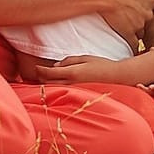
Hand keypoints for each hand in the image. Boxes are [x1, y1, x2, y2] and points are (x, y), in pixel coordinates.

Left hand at [22, 53, 142, 85]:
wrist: (118, 77)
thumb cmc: (102, 65)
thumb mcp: (85, 58)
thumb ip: (68, 61)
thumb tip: (55, 66)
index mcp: (72, 72)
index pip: (49, 73)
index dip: (39, 70)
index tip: (36, 67)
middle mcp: (72, 83)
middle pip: (48, 83)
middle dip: (40, 78)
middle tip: (38, 73)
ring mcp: (75, 91)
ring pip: (54, 90)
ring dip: (47, 85)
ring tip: (44, 80)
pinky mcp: (79, 95)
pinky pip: (63, 93)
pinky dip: (56, 89)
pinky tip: (56, 87)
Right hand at [98, 0, 153, 44]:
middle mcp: (146, 13)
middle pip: (149, 19)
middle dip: (144, 18)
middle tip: (137, 15)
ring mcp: (137, 24)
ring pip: (141, 31)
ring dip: (137, 29)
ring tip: (130, 27)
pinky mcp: (127, 32)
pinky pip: (133, 43)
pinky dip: (134, 46)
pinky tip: (132, 49)